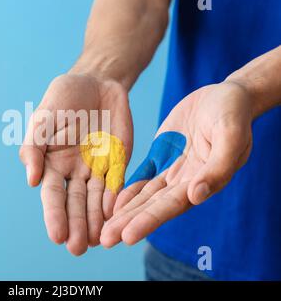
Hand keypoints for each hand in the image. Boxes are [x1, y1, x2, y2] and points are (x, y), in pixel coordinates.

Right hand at [20, 73, 131, 254]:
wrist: (97, 82)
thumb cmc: (63, 99)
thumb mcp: (43, 118)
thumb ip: (34, 147)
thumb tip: (31, 181)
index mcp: (52, 163)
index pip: (53, 195)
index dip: (54, 215)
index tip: (57, 236)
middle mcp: (73, 172)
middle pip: (75, 203)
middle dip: (76, 226)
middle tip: (78, 248)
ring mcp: (96, 169)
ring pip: (96, 200)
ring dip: (96, 221)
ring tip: (98, 241)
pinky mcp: (116, 163)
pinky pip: (117, 185)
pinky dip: (116, 201)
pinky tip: (116, 216)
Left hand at [101, 82, 252, 247]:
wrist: (224, 97)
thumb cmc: (232, 114)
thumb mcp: (230, 135)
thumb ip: (217, 167)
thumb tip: (196, 195)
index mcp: (203, 181)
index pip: (171, 206)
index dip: (149, 220)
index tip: (128, 236)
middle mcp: (185, 182)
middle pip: (152, 206)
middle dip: (129, 223)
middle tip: (106, 239)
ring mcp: (171, 171)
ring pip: (143, 196)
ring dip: (124, 212)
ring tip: (104, 230)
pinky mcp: (160, 156)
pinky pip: (140, 176)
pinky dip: (126, 190)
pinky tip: (110, 203)